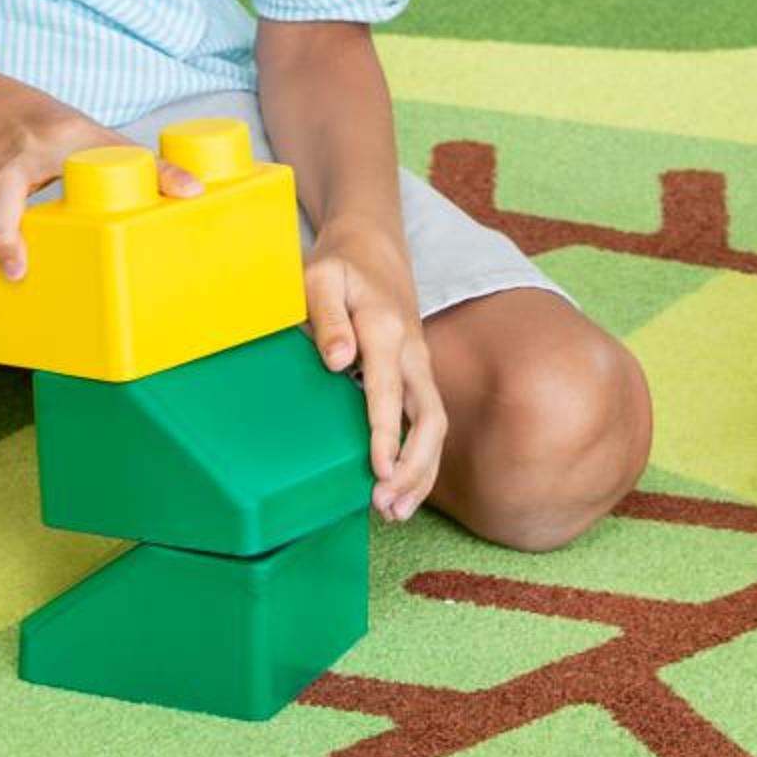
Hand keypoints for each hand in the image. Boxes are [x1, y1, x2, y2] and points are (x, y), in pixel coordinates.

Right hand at [0, 76, 199, 313]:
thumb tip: (195, 193)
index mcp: (51, 141)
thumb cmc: (46, 123)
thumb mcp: (92, 132)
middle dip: (3, 232)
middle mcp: (10, 160)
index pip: (77, 158)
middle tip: (15, 271)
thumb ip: (139, 161)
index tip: (86, 221)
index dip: (96, 177)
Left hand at [304, 226, 444, 522]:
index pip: (388, 390)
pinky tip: (402, 489)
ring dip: (421, 472)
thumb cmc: (339, 264)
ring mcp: (419, 365)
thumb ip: (327, 318)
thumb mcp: (320, 278)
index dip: (386, 433)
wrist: (373, 244)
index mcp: (386, 329)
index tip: (380, 471)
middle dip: (414, 467)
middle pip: (430, 417)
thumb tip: (339, 363)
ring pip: (435, 425)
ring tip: (395, 513)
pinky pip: (428, 421)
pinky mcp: (417, 375)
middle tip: (386, 506)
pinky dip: (420, 459)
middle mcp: (412, 352)